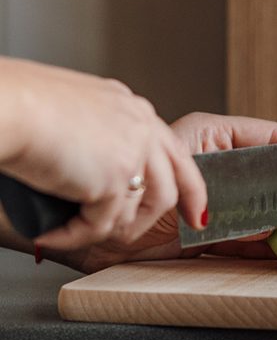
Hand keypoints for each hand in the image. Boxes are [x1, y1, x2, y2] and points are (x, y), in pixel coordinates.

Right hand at [0, 59, 205, 251]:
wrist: (11, 106)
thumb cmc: (24, 102)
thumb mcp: (76, 108)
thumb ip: (98, 129)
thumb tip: (92, 156)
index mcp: (132, 110)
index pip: (175, 153)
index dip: (188, 186)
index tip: (196, 212)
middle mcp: (141, 128)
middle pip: (170, 186)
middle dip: (156, 219)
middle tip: (132, 237)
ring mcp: (133, 154)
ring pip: (138, 211)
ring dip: (104, 228)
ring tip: (74, 231)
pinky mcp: (113, 180)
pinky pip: (99, 226)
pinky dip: (71, 236)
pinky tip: (51, 234)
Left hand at [53, 111, 276, 272]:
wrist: (77, 224)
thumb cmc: (121, 185)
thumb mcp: (187, 184)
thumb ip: (232, 200)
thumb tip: (273, 223)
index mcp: (209, 137)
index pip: (269, 137)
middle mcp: (214, 167)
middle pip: (270, 176)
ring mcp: (209, 201)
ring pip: (259, 209)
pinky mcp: (200, 234)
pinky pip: (240, 237)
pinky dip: (262, 246)